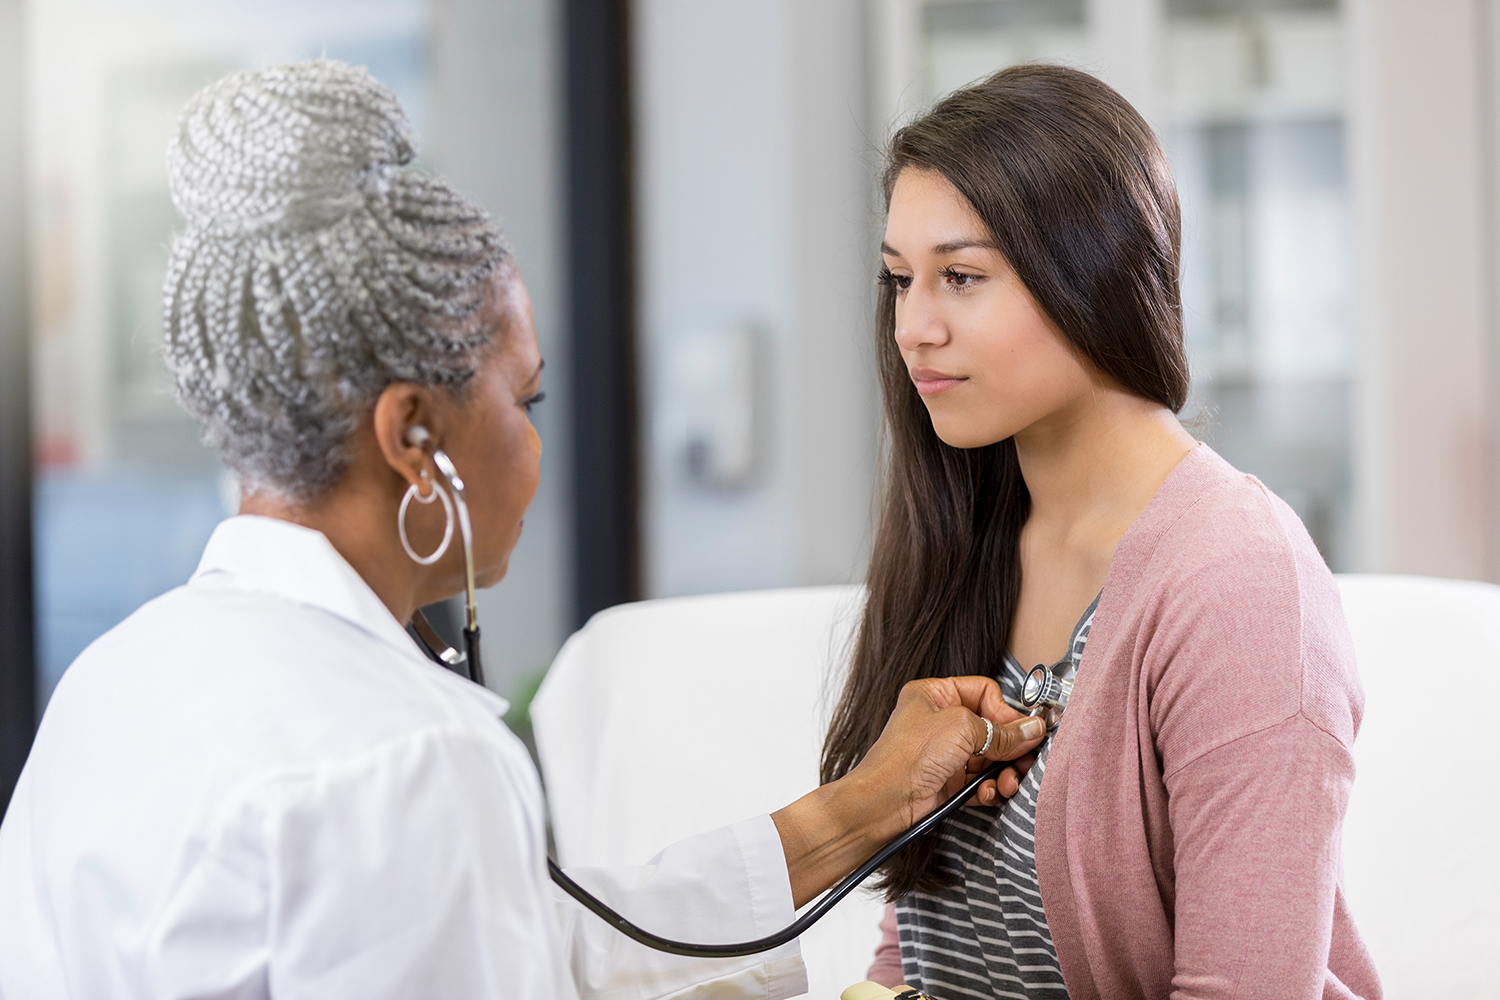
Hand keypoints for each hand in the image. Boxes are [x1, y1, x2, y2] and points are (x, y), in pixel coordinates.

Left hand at [772, 676, 1045, 906]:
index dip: (1005, 711)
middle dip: (1010, 747)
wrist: (884, 802)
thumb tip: (1033, 729)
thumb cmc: (908, 757)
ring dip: (1004, 771)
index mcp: (935, 694)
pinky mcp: (947, 780)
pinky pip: (980, 780)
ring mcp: (943, 752)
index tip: (1022, 731)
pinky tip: (988, 793)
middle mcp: (939, 721)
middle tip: (1025, 761)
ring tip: (1008, 783)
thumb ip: (1002, 731)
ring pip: (989, 757)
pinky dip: (989, 787)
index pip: (984, 692)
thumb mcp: (962, 730)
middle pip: (991, 727)